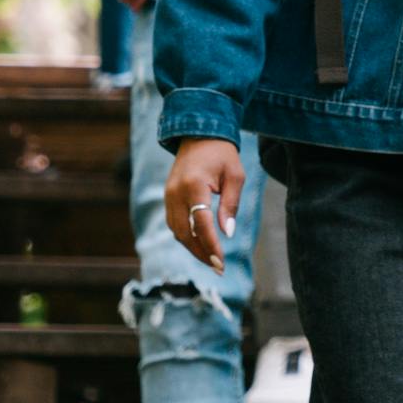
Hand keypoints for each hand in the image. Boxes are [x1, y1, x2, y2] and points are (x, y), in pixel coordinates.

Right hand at [166, 136, 244, 274]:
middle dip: (201, 253)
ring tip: (211, 260)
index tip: (221, 263)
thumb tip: (227, 233)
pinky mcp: (167, 197)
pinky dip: (186, 237)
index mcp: (194, 185)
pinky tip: (200, 245)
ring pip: (177, 231)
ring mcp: (168, 195)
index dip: (211, 245)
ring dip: (193, 248)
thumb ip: (231, 205)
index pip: (202, 223)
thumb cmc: (221, 154)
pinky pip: (174, 223)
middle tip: (218, 268)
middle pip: (185, 232)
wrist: (198, 134)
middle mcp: (176, 192)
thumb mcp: (235, 176)